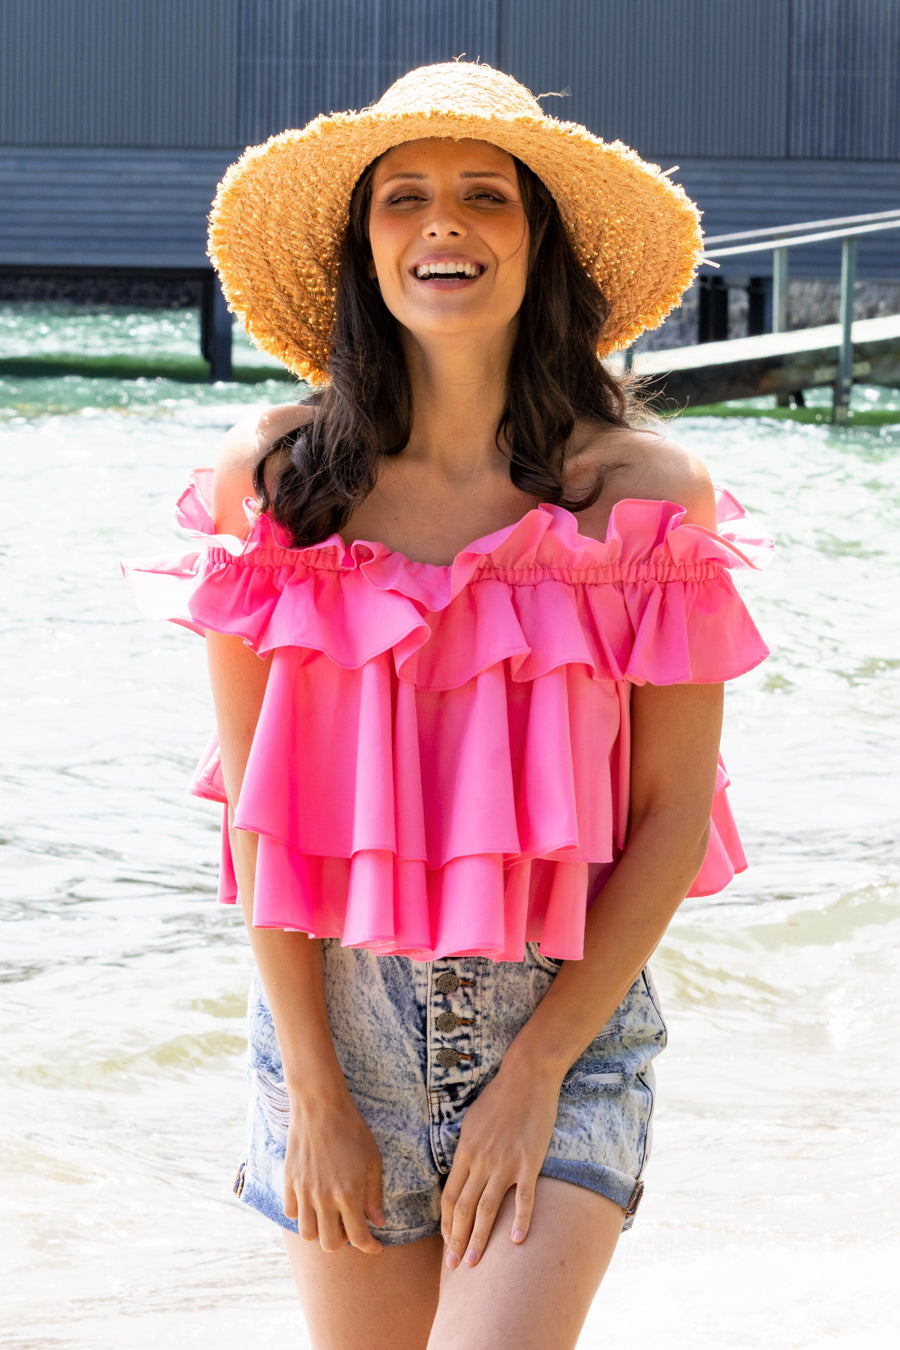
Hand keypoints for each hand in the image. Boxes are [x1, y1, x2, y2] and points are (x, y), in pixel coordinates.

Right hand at [283, 1092, 385, 1254]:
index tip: (375, 1246)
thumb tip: (378, 1222)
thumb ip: (374, 1195)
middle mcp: (325, 1198)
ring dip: (320, 1231)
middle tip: (351, 1226)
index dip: (370, 1247)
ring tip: (330, 1217)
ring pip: (307, 1233)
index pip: (359, 1238)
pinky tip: (312, 1201)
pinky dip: (302, 1214)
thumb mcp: (373, 1160)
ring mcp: (304, 1191)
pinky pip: (290, 1212)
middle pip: (329, 1244)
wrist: (320, 1106)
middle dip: (344, 1241)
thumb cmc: (352, 1130)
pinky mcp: (289, 1182)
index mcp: (349, 1194)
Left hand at [441, 1061, 560, 1268]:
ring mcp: (505, 1164)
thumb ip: (465, 1150)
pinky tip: (516, 1241)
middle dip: (456, 1240)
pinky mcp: (529, 1163)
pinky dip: (519, 1221)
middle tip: (455, 1265)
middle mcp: (481, 1161)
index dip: (445, 1224)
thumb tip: (460, 1174)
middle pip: (463, 1209)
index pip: (448, 1196)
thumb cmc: (498, 1097)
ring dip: (479, 1239)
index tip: (446, 1243)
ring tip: (475, 1262)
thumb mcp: (470, 1122)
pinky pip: (523, 1199)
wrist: (527, 1078)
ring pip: (487, 1210)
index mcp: (465, 1151)